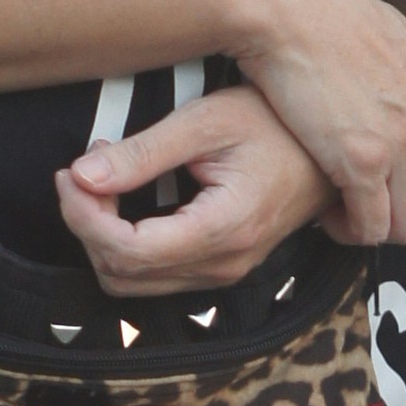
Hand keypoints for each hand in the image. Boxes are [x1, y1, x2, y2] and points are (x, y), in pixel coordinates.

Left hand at [56, 88, 333, 293]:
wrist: (335, 145)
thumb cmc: (277, 122)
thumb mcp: (206, 122)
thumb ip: (142, 153)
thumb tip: (82, 176)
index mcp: (223, 229)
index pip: (128, 251)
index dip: (83, 217)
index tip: (70, 174)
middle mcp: (225, 263)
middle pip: (123, 275)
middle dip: (86, 227)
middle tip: (79, 173)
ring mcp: (226, 271)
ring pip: (134, 282)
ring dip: (103, 238)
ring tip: (100, 183)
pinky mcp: (222, 265)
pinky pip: (157, 274)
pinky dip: (126, 244)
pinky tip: (126, 199)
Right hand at [219, 0, 405, 241]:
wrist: (287, 5)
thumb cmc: (332, 18)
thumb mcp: (403, 42)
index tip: (397, 193)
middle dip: (404, 222)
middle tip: (368, 209)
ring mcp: (404, 143)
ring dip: (376, 229)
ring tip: (345, 209)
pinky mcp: (362, 159)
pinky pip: (371, 226)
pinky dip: (348, 228)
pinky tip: (327, 209)